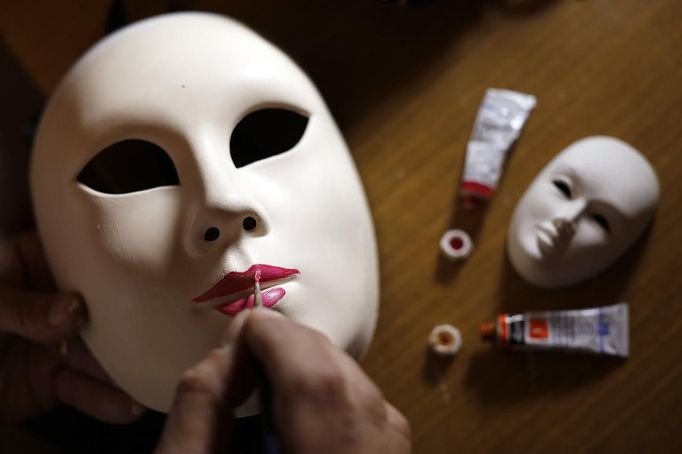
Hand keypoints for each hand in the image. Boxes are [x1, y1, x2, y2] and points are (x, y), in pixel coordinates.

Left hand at [0, 231, 144, 422]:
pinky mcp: (52, 380)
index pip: (78, 255)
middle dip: (128, 323)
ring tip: (147, 377)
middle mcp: (49, 300)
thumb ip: (23, 308)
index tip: (142, 274)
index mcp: (27, 262)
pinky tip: (124, 404)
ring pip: (98, 351)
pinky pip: (83, 388)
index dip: (110, 263)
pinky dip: (105, 399)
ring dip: (123, 367)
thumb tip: (73, 309)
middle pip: (100, 306)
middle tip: (156, 334)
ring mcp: (54, 341)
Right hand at [156, 309, 410, 453]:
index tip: (243, 329)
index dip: (280, 339)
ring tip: (269, 380)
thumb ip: (202, 406)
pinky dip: (335, 396)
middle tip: (251, 351)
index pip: (319, 381)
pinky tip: (300, 411)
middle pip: (346, 382)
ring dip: (316, 369)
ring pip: (364, 393)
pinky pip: (373, 416)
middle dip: (297, 349)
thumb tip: (231, 343)